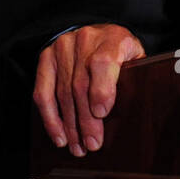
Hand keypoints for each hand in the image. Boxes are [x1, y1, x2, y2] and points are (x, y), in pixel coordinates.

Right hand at [33, 24, 145, 156]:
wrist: (98, 32)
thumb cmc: (121, 51)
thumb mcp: (136, 57)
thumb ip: (135, 77)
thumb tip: (133, 109)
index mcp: (113, 39)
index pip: (103, 63)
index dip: (101, 90)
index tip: (102, 113)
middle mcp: (85, 40)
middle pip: (81, 85)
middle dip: (86, 120)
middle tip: (92, 144)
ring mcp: (62, 48)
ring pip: (62, 93)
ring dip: (69, 125)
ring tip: (78, 146)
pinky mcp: (46, 57)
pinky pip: (43, 92)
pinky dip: (50, 118)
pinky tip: (60, 135)